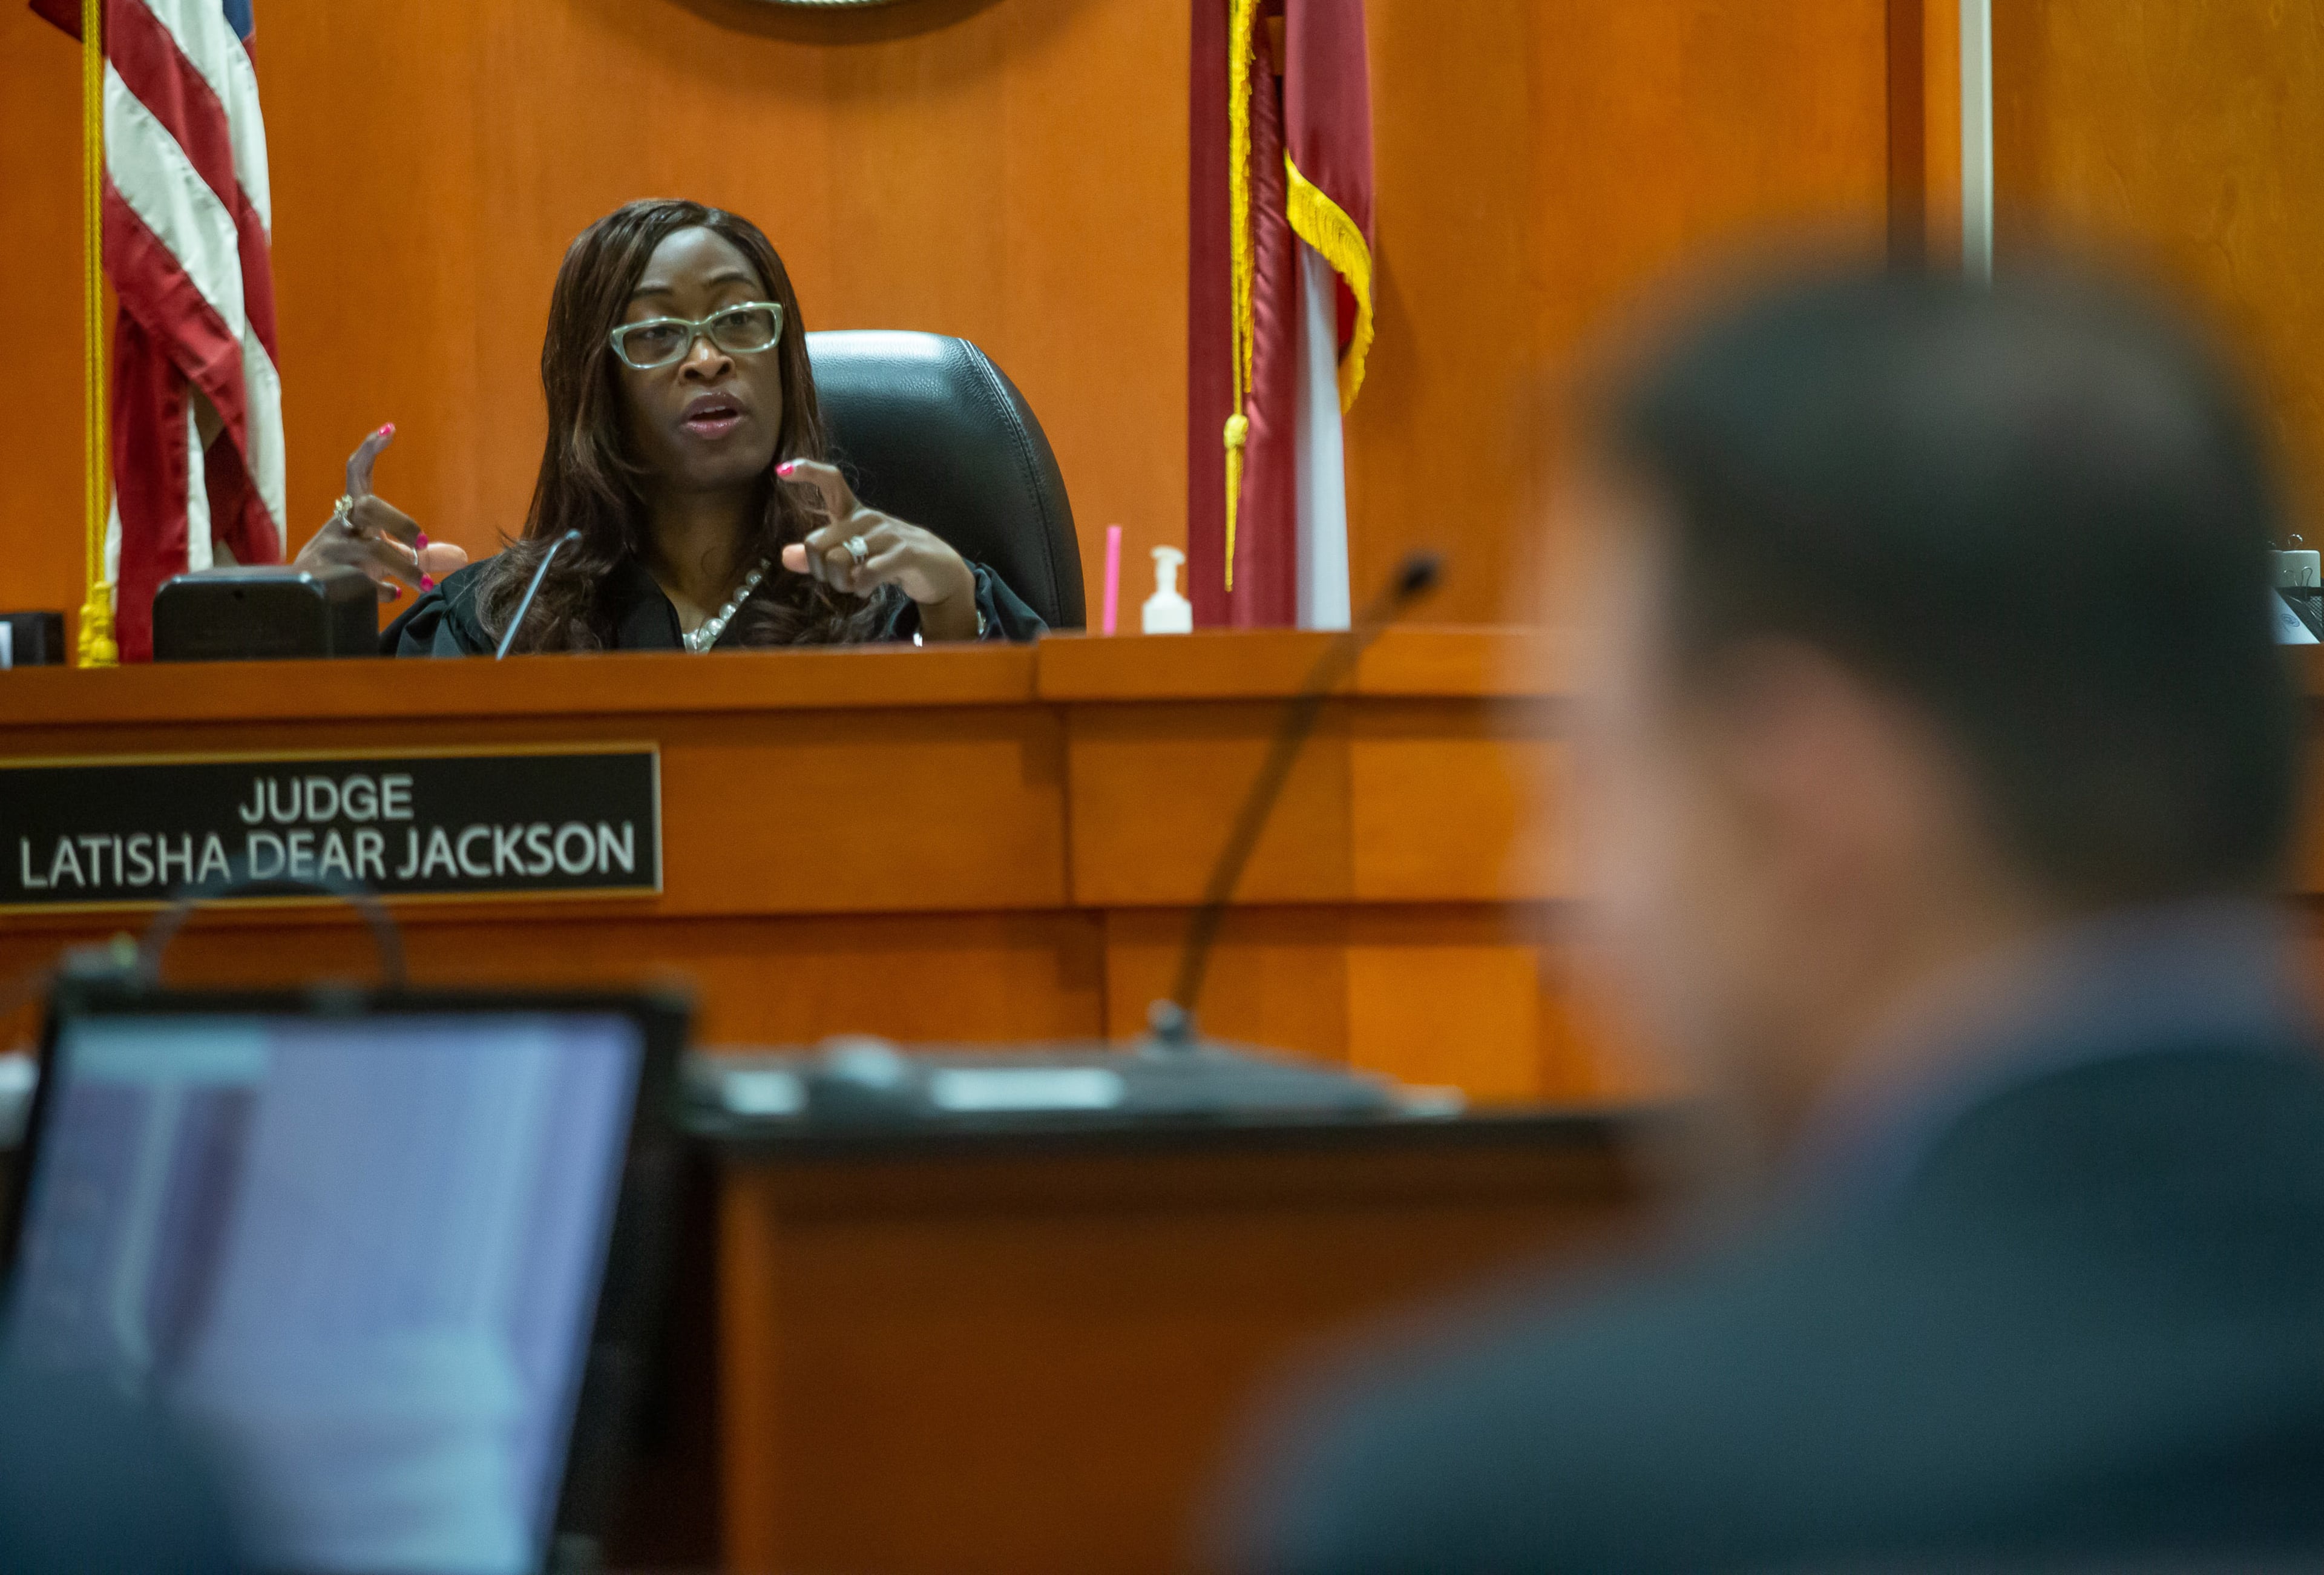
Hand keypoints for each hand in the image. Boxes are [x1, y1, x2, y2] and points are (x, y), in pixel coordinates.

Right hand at [292, 424, 469, 601]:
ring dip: (404, 567)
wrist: (301, 597)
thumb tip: (462, 557)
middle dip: (399, 522)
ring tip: (424, 584)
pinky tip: (393, 596)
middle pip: (368, 508)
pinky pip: (363, 584)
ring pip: (371, 550)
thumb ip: (421, 556)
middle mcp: (339, 527)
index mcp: (350, 515)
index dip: (370, 450)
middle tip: (421, 541)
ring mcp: (332, 553)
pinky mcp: (328, 580)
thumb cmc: (348, 569)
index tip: (390, 428)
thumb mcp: (383, 559)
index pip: (356, 474)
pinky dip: (383, 592)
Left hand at [776, 459, 979, 640]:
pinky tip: (867, 588)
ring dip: (840, 583)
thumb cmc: (889, 560)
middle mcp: (868, 518)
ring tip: (855, 584)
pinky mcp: (904, 553)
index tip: (782, 470)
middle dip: (818, 571)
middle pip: (816, 543)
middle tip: (837, 579)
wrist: (939, 570)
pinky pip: (865, 574)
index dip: (807, 472)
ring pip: (838, 561)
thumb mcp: (853, 556)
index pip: (831, 481)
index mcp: (854, 513)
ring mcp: (887, 534)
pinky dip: (860, 588)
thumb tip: (786, 556)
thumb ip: (819, 557)